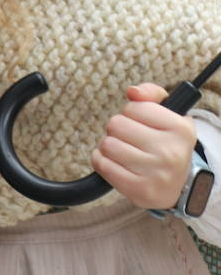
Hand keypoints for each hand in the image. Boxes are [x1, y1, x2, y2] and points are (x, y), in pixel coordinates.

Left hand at [92, 83, 194, 209]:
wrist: (177, 187)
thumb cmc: (166, 144)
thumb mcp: (168, 116)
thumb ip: (151, 94)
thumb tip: (133, 92)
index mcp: (180, 129)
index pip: (134, 106)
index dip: (132, 112)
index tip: (143, 123)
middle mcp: (171, 152)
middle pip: (116, 124)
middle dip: (118, 129)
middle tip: (132, 139)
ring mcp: (155, 173)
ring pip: (107, 144)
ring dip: (109, 145)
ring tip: (125, 151)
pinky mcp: (139, 190)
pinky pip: (101, 164)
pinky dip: (101, 160)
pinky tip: (116, 163)